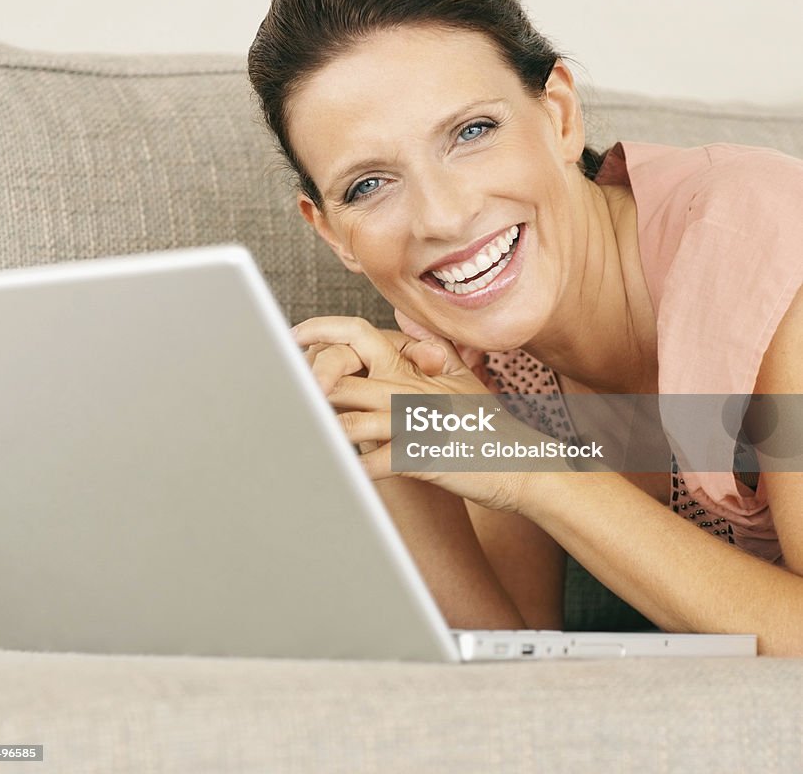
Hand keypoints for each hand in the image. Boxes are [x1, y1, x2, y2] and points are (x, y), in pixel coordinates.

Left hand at [292, 316, 538, 513]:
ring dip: (323, 430)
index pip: (361, 335)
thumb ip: (426, 355)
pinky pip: (377, 463)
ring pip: (353, 421)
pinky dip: (354, 469)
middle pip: (344, 378)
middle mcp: (410, 390)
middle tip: (282, 395)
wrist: (522, 463)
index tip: (295, 335)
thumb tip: (401, 330)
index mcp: (414, 368)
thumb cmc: (485, 426)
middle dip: (309, 388)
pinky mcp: (424, 458)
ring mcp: (417, 424)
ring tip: (298, 435)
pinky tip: (338, 473)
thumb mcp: (458, 379)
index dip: (324, 331)